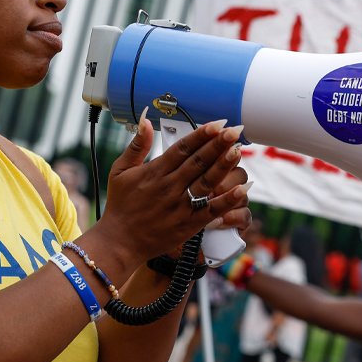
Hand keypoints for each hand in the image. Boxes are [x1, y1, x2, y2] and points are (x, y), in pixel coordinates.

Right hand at [91, 118, 249, 265]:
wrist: (120, 241)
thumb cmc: (120, 205)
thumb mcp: (119, 171)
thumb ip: (136, 146)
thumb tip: (145, 120)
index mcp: (155, 171)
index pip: (183, 148)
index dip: (201, 135)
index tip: (217, 124)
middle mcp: (170, 186)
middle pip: (199, 161)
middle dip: (218, 145)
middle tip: (235, 131)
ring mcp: (180, 205)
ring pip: (207, 182)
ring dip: (223, 166)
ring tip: (238, 151)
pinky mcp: (189, 224)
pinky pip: (211, 210)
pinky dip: (227, 200)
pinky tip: (241, 189)